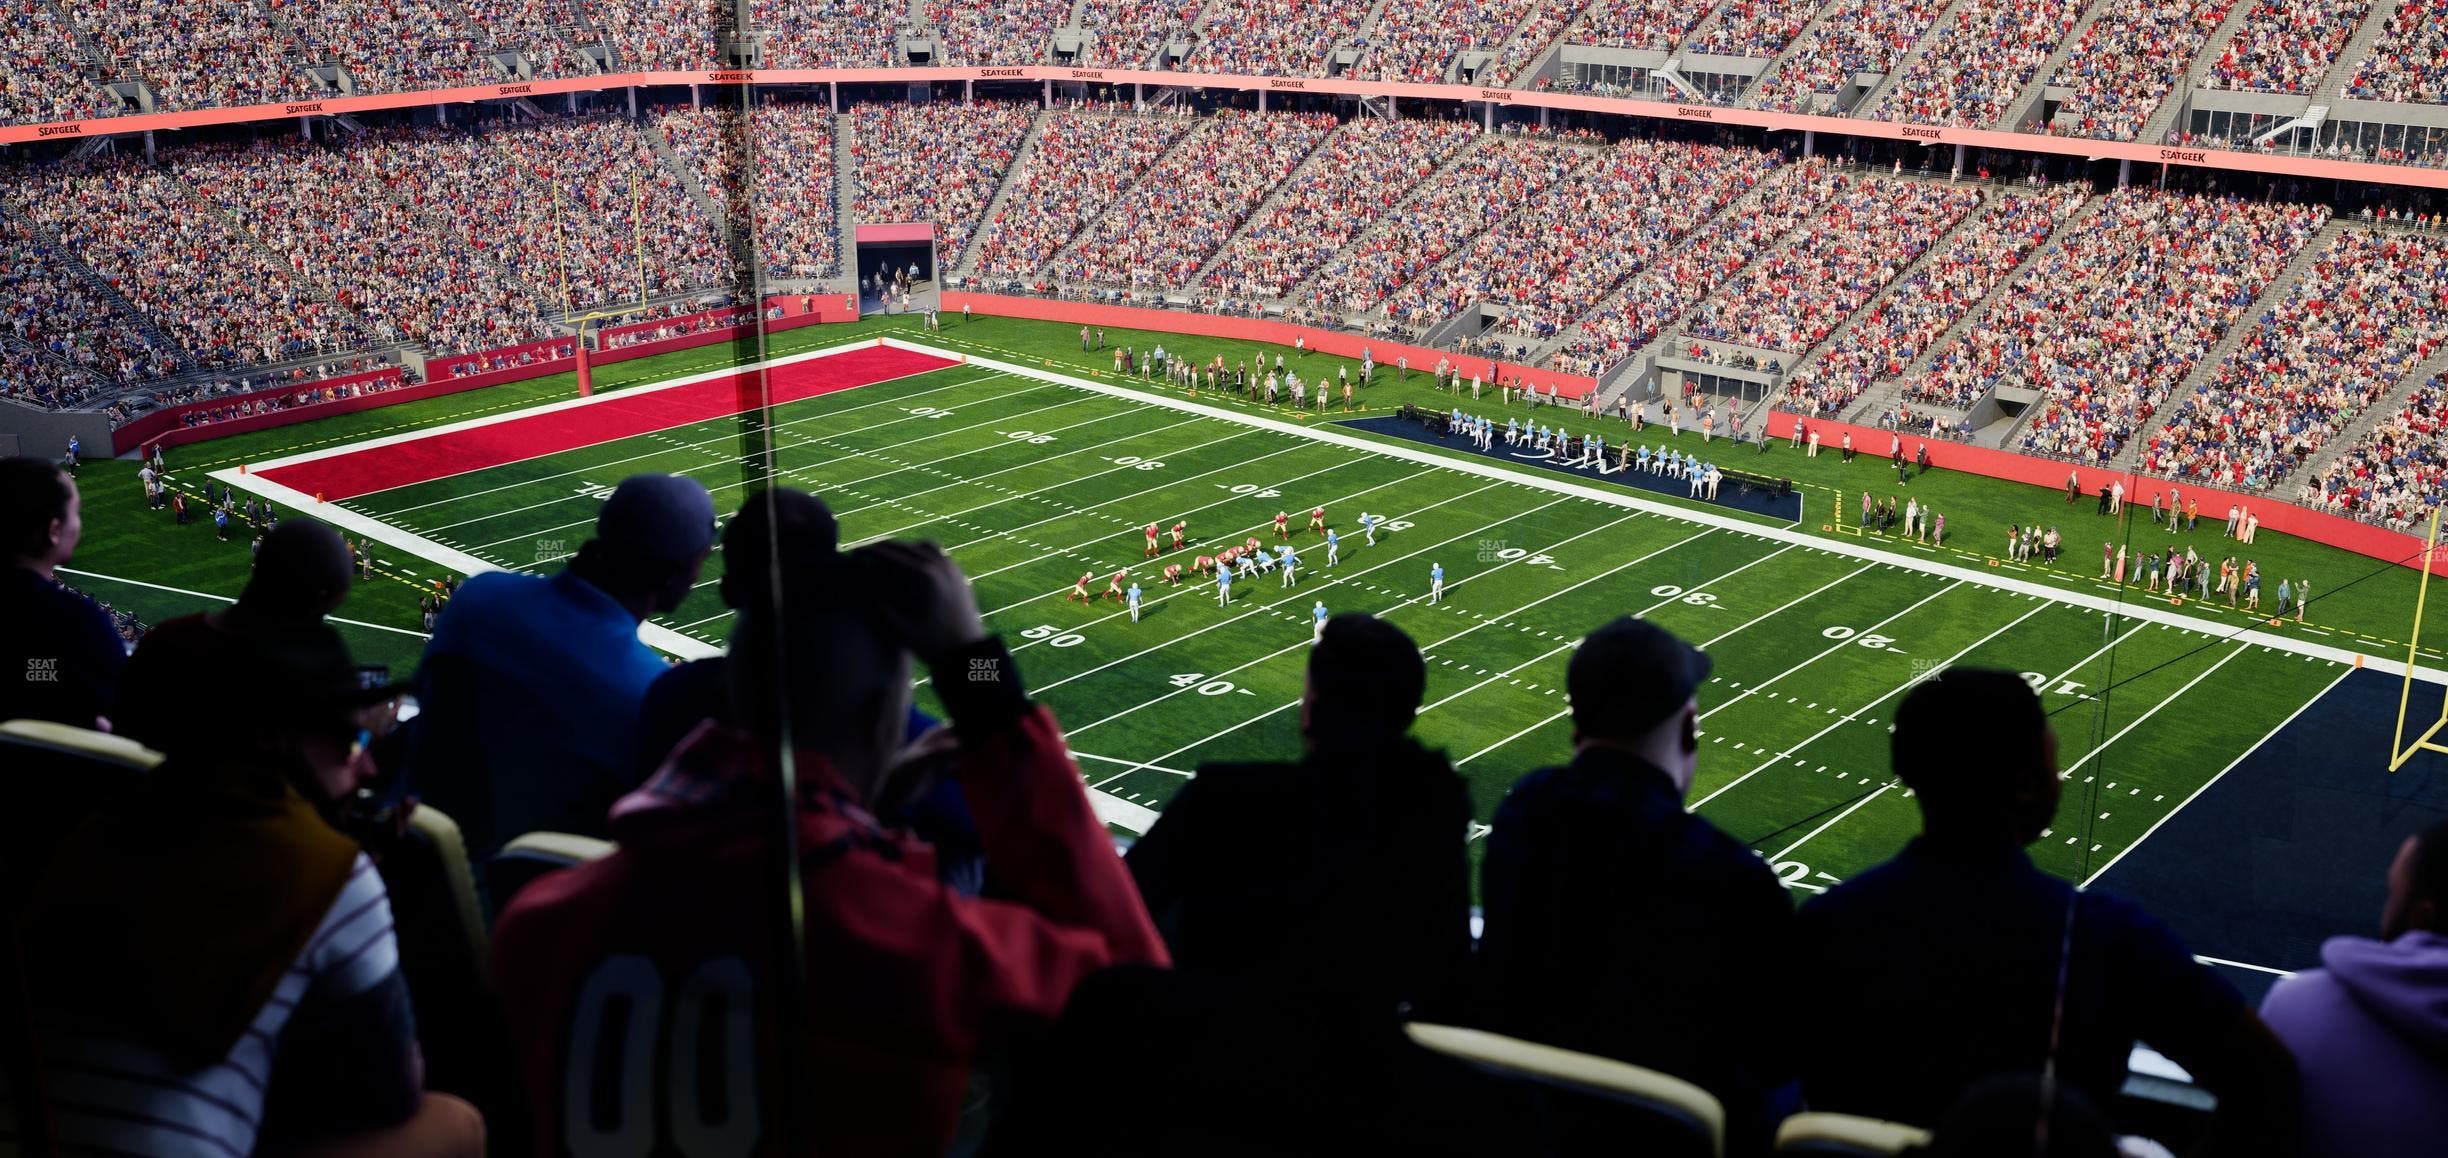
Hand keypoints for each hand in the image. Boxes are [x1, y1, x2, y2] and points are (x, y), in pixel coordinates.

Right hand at [856, 540, 986, 659]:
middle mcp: (940, 566)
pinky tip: (910, 563)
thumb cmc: (935, 646)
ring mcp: (952, 567)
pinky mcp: (959, 573)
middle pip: (905, 546)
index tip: (854, 553)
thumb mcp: (902, 633)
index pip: (891, 556)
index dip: (869, 552)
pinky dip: (920, 552)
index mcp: (925, 578)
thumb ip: (880, 611)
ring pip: (923, 545)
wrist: (969, 651)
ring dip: (903, 547)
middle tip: (864, 551)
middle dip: (882, 547)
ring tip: (886, 556)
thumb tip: (861, 590)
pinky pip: (937, 553)